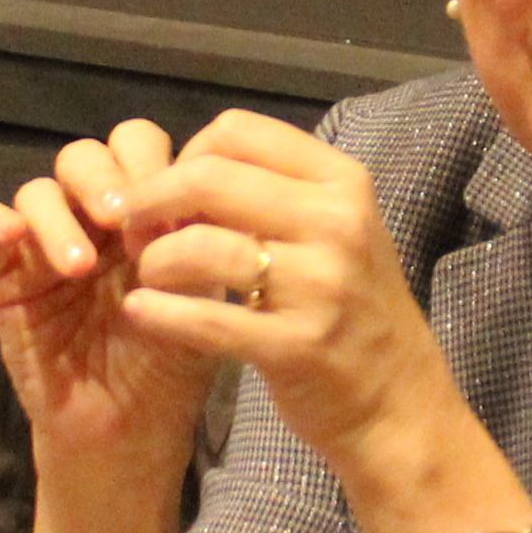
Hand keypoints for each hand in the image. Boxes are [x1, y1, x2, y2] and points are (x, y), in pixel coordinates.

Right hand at [0, 119, 231, 506]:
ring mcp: (45, 245)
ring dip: (58, 216)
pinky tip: (12, 238)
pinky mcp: (5, 276)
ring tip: (81, 267)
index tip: (167, 209)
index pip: (140, 150)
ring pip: (38, 189)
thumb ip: (193, 247)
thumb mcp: (198, 301)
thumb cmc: (169, 365)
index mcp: (145, 214)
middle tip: (118, 218)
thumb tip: (179, 202)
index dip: (151, 166)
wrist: (127, 430)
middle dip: (102, 178)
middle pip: (85, 157)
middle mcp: (93, 219)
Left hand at [107, 111, 453, 487]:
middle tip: (132, 229)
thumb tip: (181, 172)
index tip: (168, 191)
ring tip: (148, 277)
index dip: (186, 154)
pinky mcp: (299, 345)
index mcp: (343, 182)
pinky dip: (161, 313)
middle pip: (210, 178)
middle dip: (153, 200)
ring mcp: (322, 285)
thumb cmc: (353, 309)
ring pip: (201, 246)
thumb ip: (270, 196)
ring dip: (156, 260)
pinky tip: (140, 312)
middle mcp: (338, 222)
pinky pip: (208, 318)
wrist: (399, 400)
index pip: (238, 131)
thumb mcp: (334, 233)